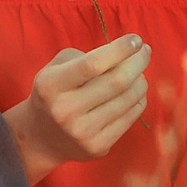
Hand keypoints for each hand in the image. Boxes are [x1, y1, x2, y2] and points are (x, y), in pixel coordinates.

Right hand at [9, 36, 150, 179]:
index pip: (92, 65)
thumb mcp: (56, 68)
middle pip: (116, 82)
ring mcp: (82, 132)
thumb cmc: (55, 92)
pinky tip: (135, 92)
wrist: (41, 138)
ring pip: (127, 100)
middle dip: (138, 62)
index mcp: (50, 86)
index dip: (119, 50)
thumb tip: (128, 54)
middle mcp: (65, 111)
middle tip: (145, 51)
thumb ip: (86, 56)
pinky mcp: (97, 147)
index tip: (136, 40)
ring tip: (139, 73)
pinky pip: (130, 118)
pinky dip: (138, 100)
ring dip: (140, 81)